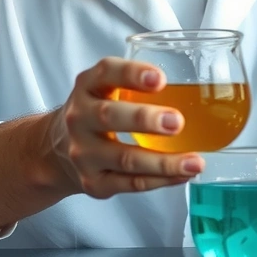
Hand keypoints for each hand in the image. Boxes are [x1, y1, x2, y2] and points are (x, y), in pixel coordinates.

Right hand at [47, 57, 203, 198]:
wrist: (57, 148)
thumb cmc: (96, 110)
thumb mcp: (105, 86)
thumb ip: (138, 80)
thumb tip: (199, 84)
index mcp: (87, 86)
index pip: (106, 72)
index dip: (133, 74)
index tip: (160, 78)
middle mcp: (79, 118)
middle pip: (109, 117)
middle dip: (144, 119)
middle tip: (177, 121)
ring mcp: (84, 153)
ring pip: (125, 159)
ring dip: (164, 162)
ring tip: (195, 162)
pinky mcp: (94, 182)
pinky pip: (130, 184)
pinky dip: (160, 181)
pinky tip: (182, 175)